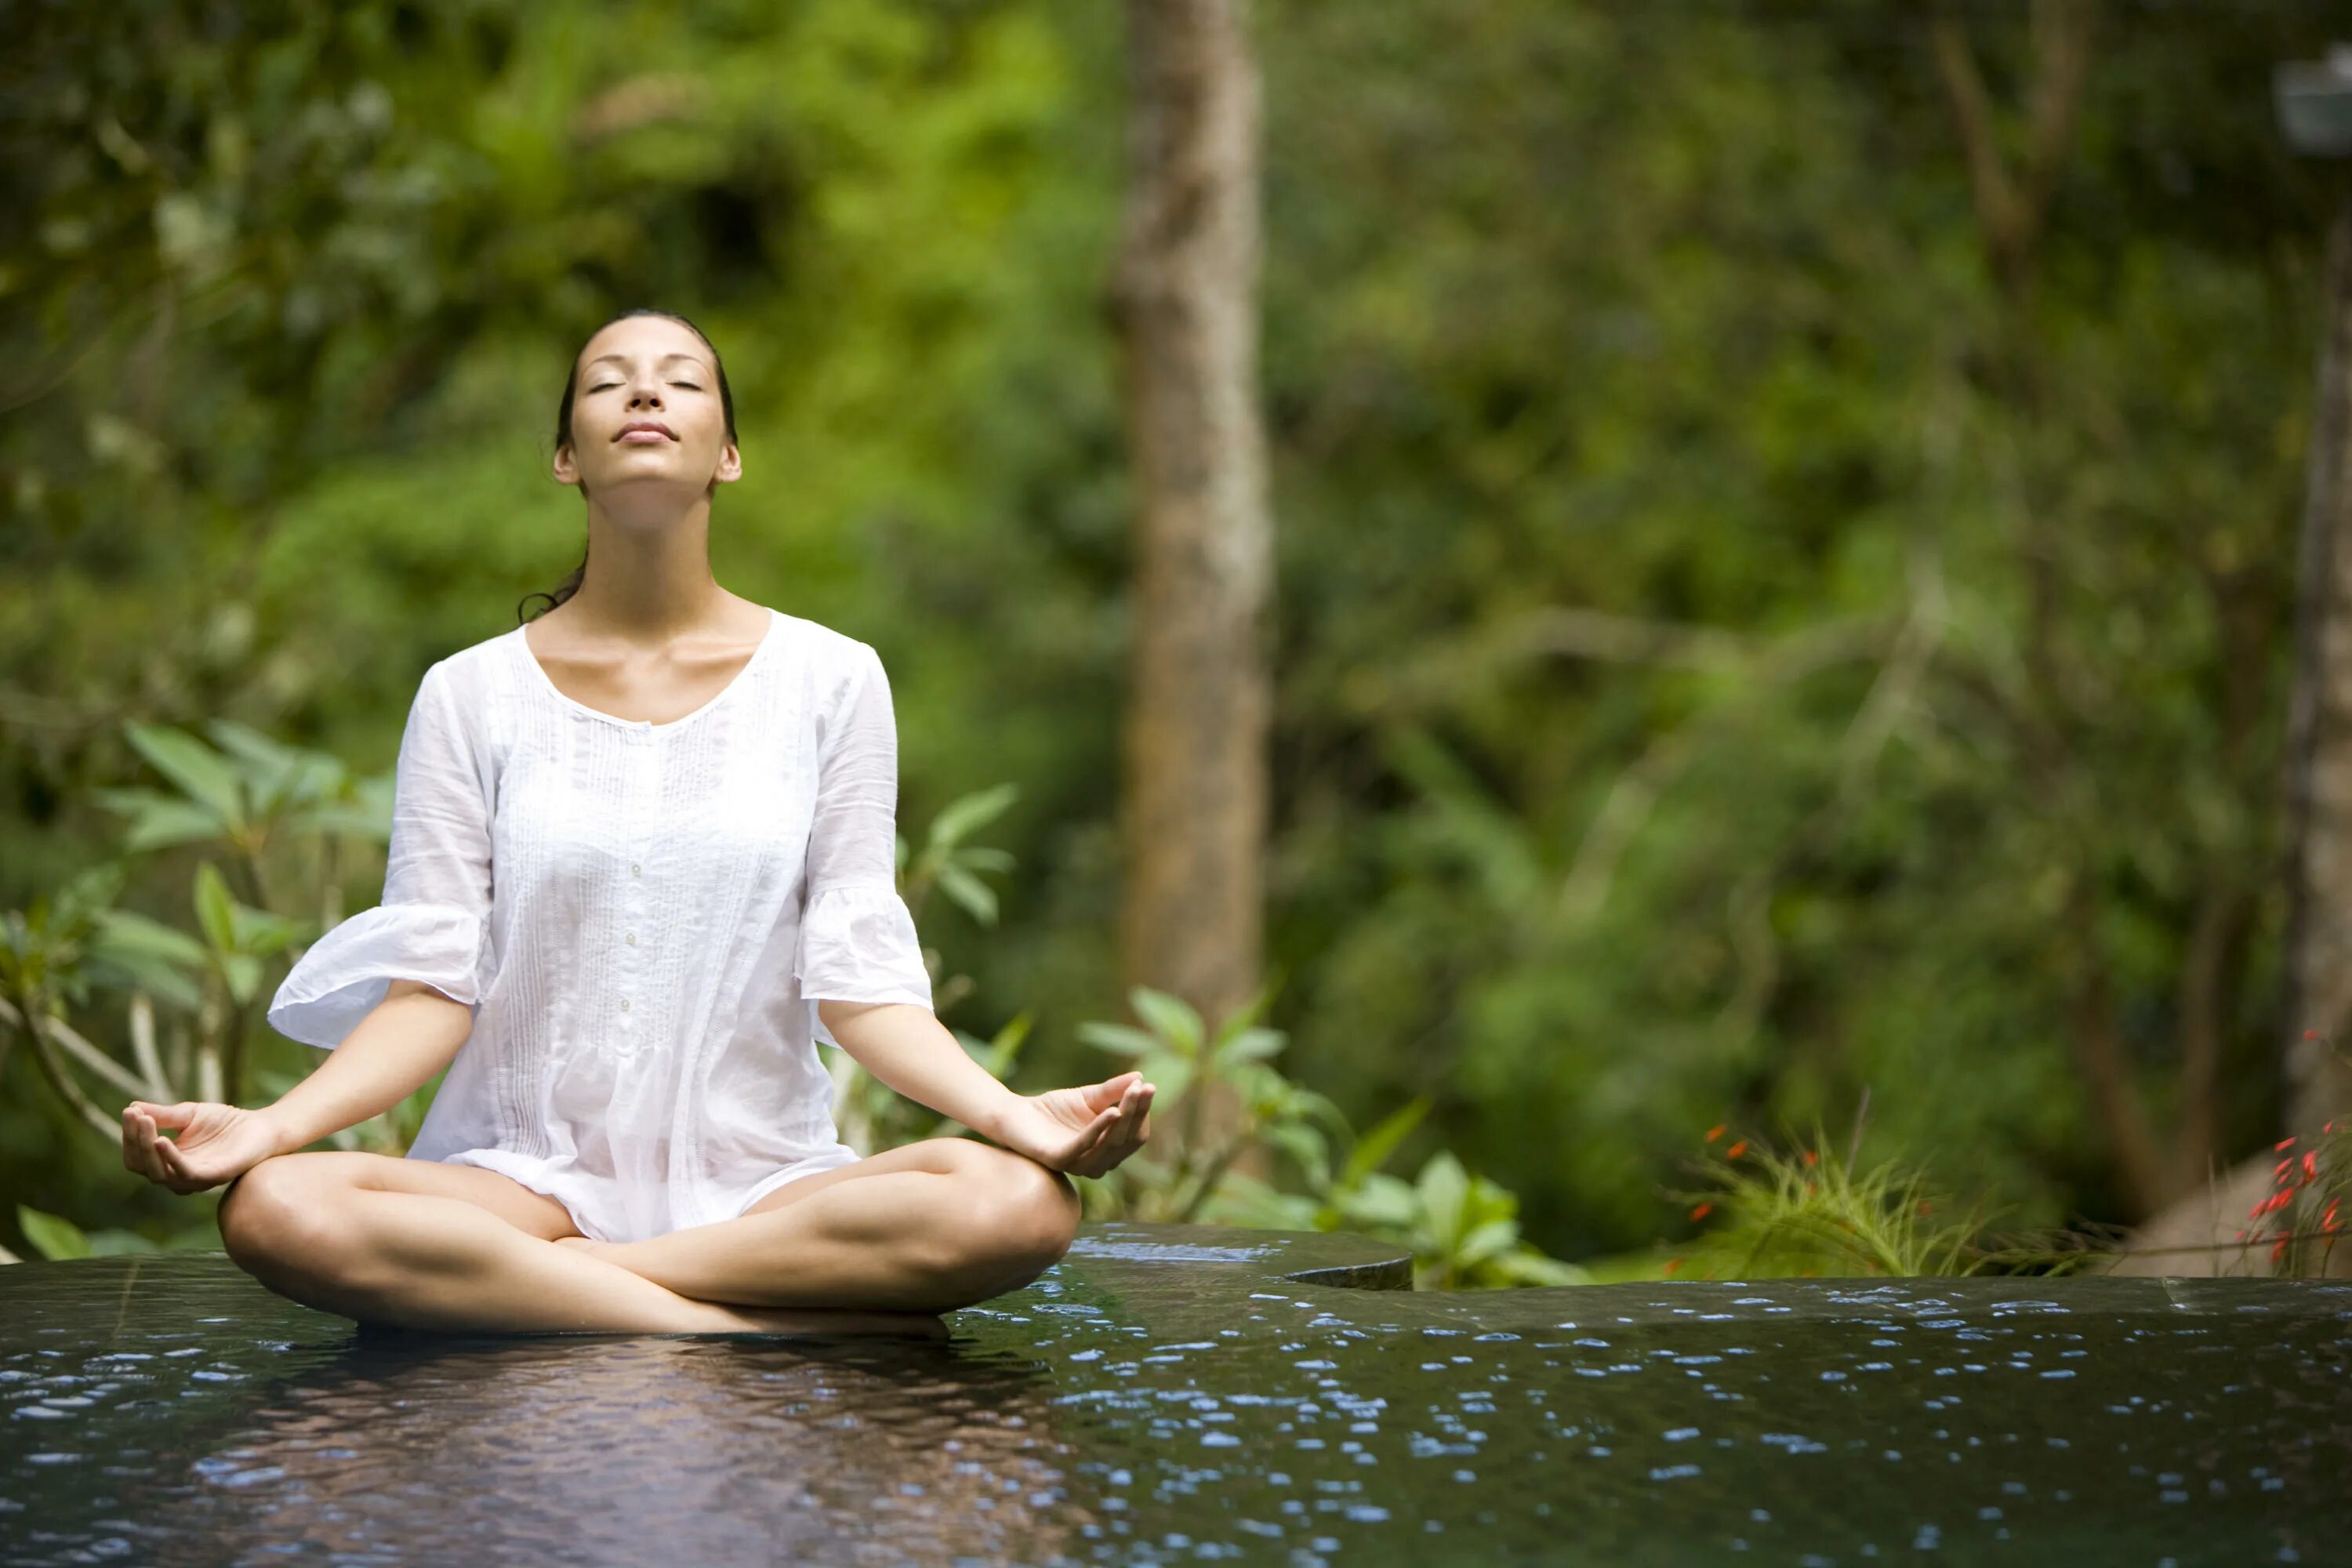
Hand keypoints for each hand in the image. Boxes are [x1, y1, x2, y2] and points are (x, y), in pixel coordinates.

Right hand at [121, 1100, 283, 1194]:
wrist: (261, 1126)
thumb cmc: (224, 1122)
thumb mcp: (187, 1114)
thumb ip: (162, 1115)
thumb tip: (131, 1108)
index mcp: (167, 1162)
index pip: (136, 1155)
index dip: (130, 1136)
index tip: (129, 1112)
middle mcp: (176, 1175)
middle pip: (142, 1166)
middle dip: (135, 1140)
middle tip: (136, 1116)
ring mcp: (194, 1179)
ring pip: (159, 1174)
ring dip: (147, 1148)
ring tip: (146, 1123)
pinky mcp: (213, 1177)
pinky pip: (186, 1174)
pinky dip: (171, 1159)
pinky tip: (161, 1141)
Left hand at [993, 1070, 1154, 1177]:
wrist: (1016, 1115)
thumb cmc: (1054, 1109)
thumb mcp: (1090, 1097)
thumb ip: (1113, 1091)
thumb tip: (1141, 1078)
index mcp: (1109, 1150)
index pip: (1136, 1134)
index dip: (1143, 1111)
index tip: (1148, 1086)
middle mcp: (1099, 1163)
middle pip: (1127, 1139)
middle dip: (1137, 1111)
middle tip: (1144, 1087)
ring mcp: (1079, 1165)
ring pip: (1110, 1144)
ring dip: (1124, 1118)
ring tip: (1132, 1094)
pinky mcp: (1060, 1160)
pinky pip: (1085, 1146)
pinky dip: (1100, 1129)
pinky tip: (1112, 1111)